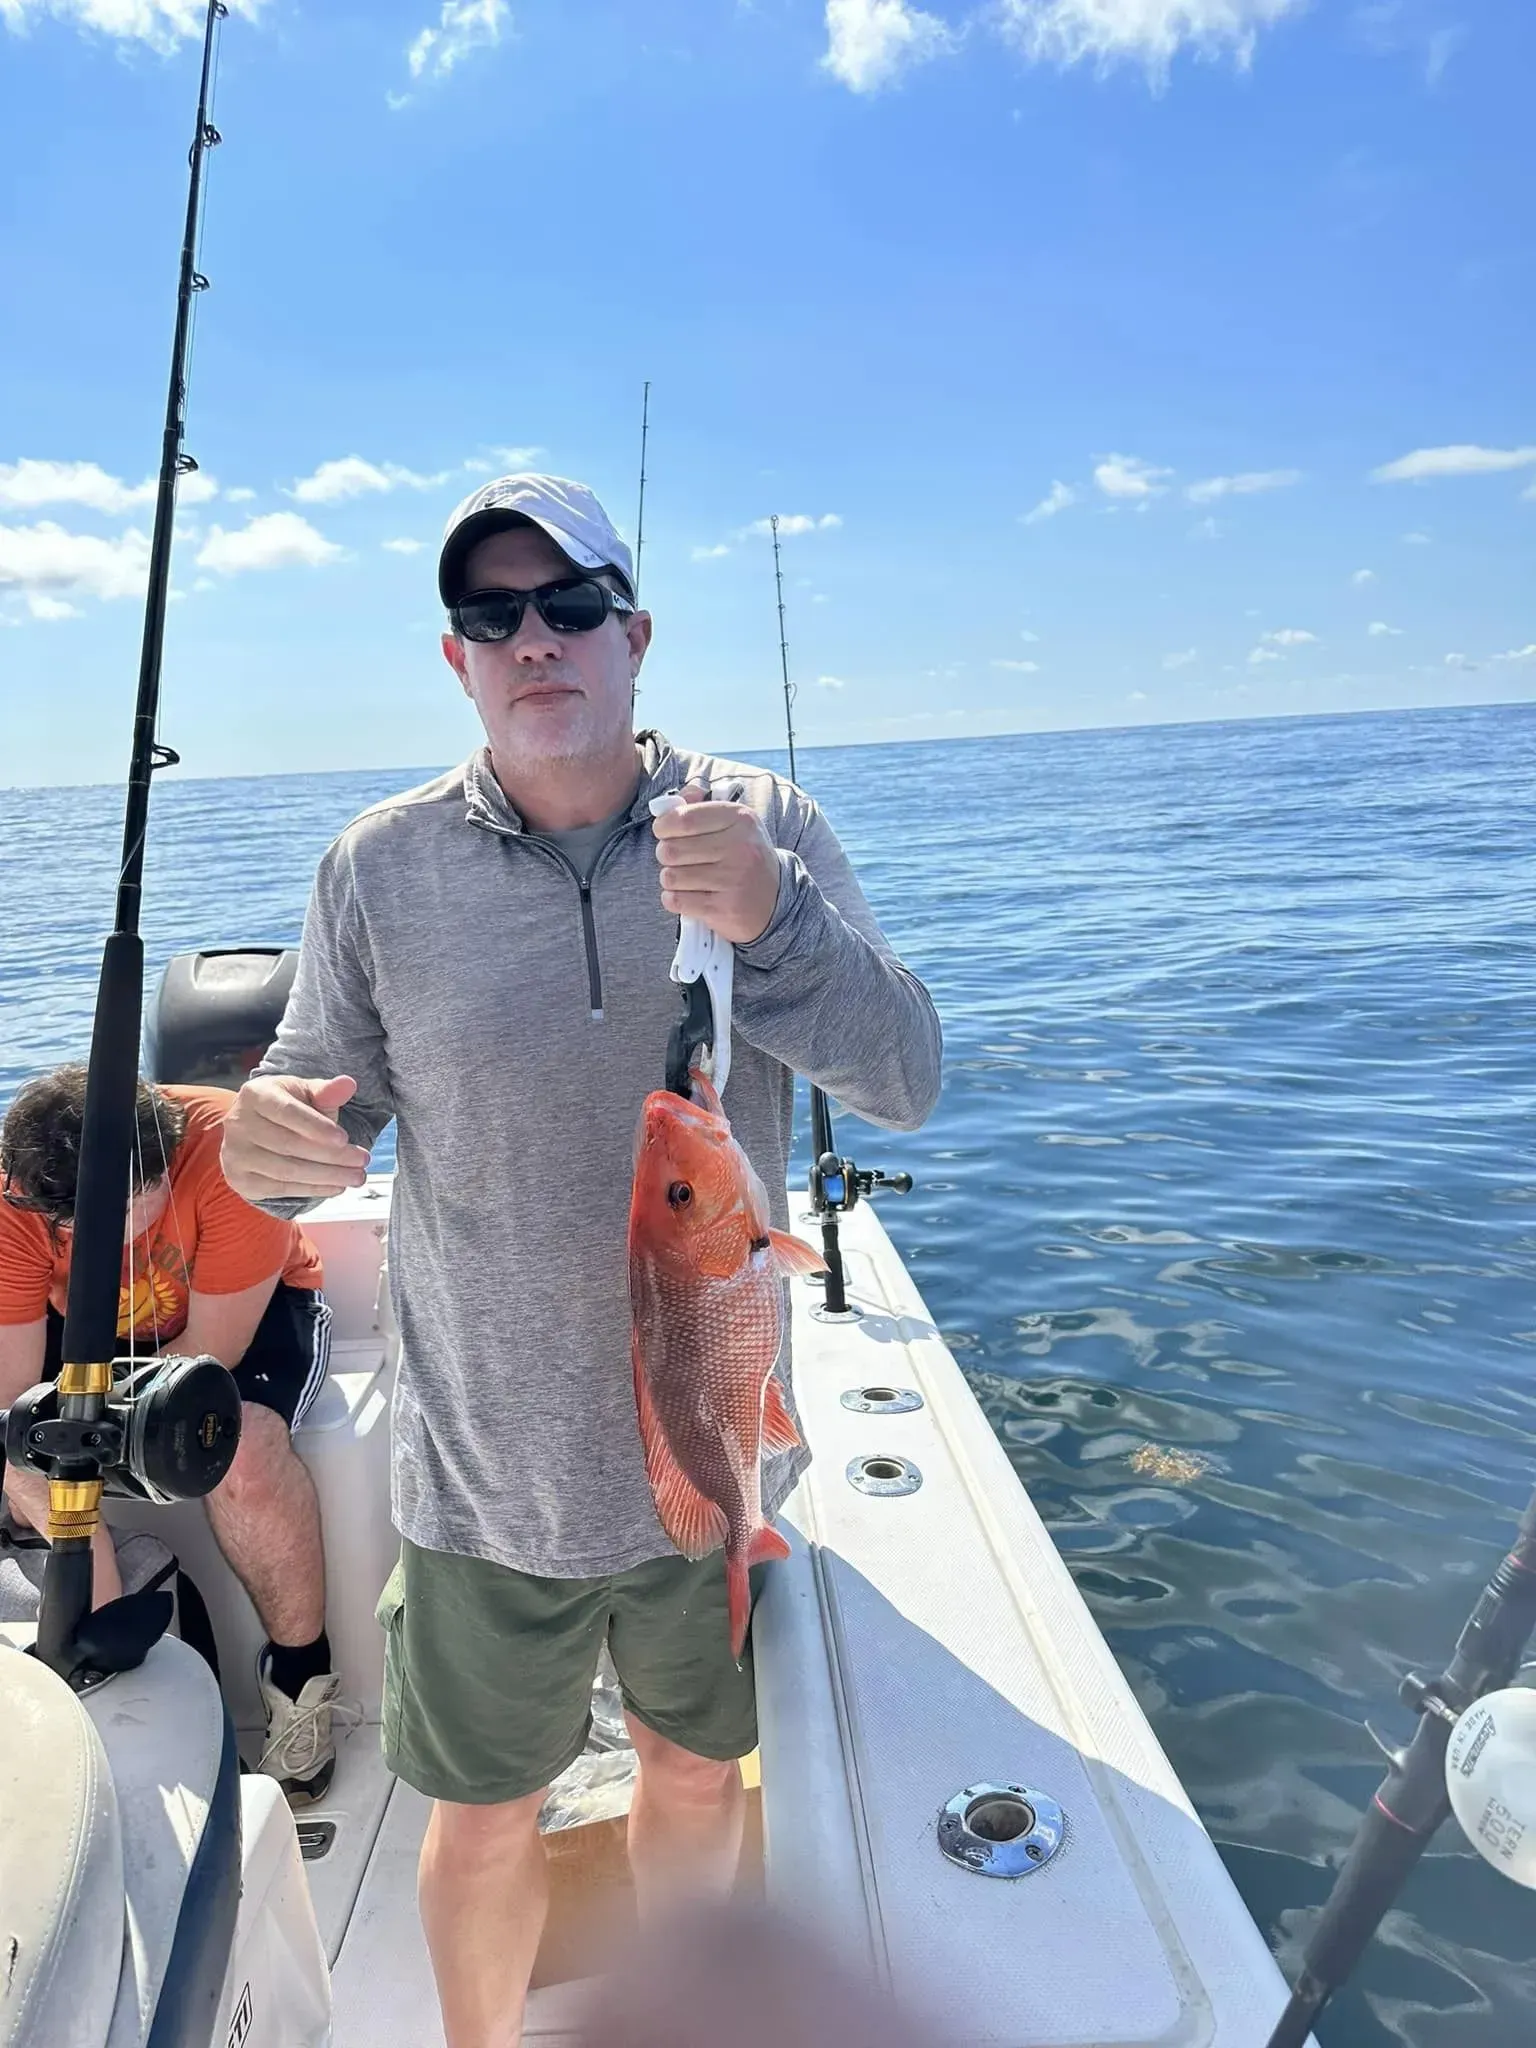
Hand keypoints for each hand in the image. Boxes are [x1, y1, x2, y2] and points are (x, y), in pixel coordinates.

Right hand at [221, 1073, 370, 1201]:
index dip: (316, 1127)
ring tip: (356, 1176)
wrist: (258, 1128)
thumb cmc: (287, 1107)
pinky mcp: (240, 1179)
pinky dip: (313, 1189)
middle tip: (363, 1160)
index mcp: (255, 1095)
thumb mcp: (306, 1093)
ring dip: (327, 1176)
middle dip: (332, 1156)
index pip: (286, 1112)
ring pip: (287, 1171)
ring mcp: (236, 1154)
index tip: (344, 1139)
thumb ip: (326, 1091)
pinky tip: (336, 1186)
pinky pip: (281, 1189)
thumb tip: (348, 1084)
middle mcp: (239, 1124)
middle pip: (289, 1145)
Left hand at [652, 782, 781, 944]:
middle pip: (671, 850)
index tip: (663, 831)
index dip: (663, 826)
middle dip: (665, 855)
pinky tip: (688, 896)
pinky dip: (674, 899)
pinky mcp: (725, 909)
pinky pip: (677, 901)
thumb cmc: (744, 857)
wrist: (776, 901)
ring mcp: (734, 880)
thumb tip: (665, 804)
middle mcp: (740, 847)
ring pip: (671, 877)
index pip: (683, 818)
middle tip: (677, 858)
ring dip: (671, 879)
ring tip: (686, 878)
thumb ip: (698, 805)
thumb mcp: (733, 823)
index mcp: (740, 819)